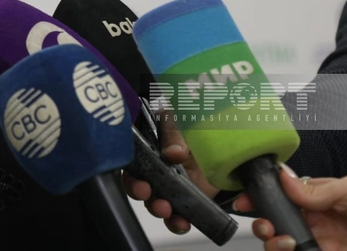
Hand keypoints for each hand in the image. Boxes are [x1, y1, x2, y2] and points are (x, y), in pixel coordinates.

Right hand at [121, 114, 219, 234]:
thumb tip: (173, 153)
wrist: (217, 142)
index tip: (138, 180)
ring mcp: (165, 186)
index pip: (128, 160)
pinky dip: (176, 222)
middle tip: (146, 192)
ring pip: (152, 201)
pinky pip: (174, 215)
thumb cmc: (192, 128)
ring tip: (165, 210)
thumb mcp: (181, 124)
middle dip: (138, 191)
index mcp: (145, 146)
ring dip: (156, 208)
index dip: (128, 173)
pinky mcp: (181, 200)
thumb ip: (176, 136)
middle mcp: (151, 168)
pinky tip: (181, 222)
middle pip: (135, 183)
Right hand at [234, 165, 346, 250]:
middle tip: (265, 223)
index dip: (261, 196)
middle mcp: (313, 223)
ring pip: (278, 243)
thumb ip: (315, 188)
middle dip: (261, 221)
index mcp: (318, 200)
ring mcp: (316, 244)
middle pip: (273, 221)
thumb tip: (283, 178)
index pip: (280, 196)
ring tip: (282, 238)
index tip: (246, 198)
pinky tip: (290, 246)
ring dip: (270, 239)